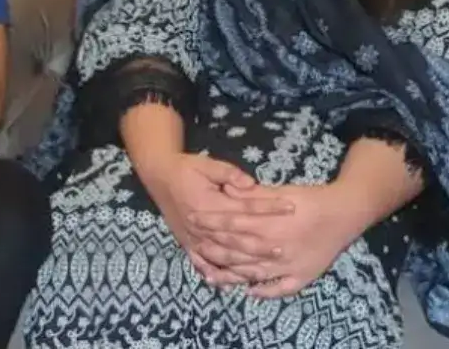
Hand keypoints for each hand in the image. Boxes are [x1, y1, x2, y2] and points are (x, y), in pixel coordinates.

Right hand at [141, 153, 294, 285]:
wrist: (158, 175)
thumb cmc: (185, 168)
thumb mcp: (207, 164)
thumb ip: (229, 173)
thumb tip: (251, 184)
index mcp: (208, 203)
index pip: (244, 207)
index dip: (268, 208)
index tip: (290, 208)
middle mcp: (201, 225)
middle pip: (235, 239)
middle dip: (260, 245)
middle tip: (284, 249)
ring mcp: (193, 237)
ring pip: (221, 256)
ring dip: (242, 265)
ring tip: (264, 270)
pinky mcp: (186, 243)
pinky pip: (201, 263)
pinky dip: (215, 275)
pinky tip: (229, 284)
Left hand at [189, 182, 357, 297]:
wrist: (344, 213)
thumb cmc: (309, 199)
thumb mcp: (279, 191)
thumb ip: (252, 194)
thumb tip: (226, 190)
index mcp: (267, 224)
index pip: (231, 224)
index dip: (210, 222)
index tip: (192, 219)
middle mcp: (274, 247)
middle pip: (237, 250)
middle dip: (213, 247)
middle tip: (195, 245)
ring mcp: (287, 265)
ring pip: (253, 272)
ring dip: (230, 274)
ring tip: (211, 274)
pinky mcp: (302, 276)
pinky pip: (280, 288)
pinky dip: (264, 291)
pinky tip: (250, 291)